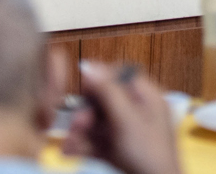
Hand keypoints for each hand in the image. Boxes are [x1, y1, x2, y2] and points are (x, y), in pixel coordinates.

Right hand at [62, 60, 182, 173]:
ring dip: (80, 133)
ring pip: (98, 124)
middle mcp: (138, 111)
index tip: (81, 90)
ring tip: (68, 145)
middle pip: (104, 101)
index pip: (120, 75)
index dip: (99, 80)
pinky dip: (84, 146)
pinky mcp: (119, 151)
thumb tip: (89, 65)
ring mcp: (128, 132)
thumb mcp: (127, 119)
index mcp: (147, 96)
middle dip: (86, 114)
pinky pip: (98, 142)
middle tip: (76, 126)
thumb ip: (108, 91)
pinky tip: (69, 151)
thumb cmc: (147, 151)